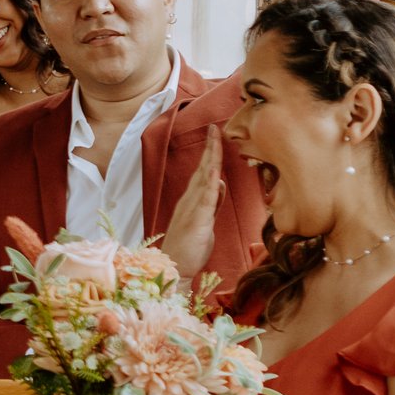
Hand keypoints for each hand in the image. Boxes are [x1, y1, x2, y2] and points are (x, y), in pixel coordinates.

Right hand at [160, 125, 224, 274]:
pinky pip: (206, 198)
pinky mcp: (197, 220)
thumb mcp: (206, 221)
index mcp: (193, 200)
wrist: (175, 267)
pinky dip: (211, 183)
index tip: (216, 136)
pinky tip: (216, 171)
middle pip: (202, 169)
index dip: (210, 154)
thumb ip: (212, 203)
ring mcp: (192, 208)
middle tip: (214, 127)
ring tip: (215, 139)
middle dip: (209, 148)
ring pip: (203, 178)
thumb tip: (220, 183)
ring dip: (210, 158)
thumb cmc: (190, 248)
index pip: (204, 172)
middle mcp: (190, 200)